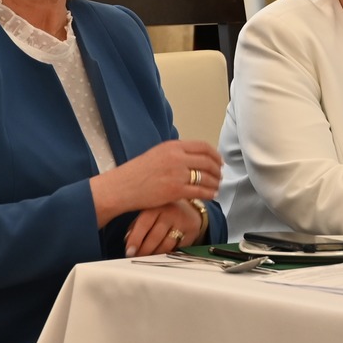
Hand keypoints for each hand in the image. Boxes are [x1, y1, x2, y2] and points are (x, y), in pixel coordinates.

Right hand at [91, 139, 222, 225]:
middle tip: (220, 176)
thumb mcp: (157, 154)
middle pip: (208, 162)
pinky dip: (209, 194)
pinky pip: (200, 191)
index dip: (215, 154)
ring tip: (217, 187)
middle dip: (217, 170)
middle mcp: (177, 158)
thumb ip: (176, 153)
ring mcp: (177, 174)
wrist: (122, 187)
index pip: (203, 146)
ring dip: (215, 183)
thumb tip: (195, 157)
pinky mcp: (176, 190)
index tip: (219, 161)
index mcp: (173, 146)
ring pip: (207, 177)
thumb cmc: (137, 172)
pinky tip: (211, 196)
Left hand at [124, 199, 207, 256]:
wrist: (190, 207)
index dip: (135, 239)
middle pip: (155, 237)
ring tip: (148, 258)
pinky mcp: (192, 231)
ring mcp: (183, 222)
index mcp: (157, 206)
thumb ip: (137, 224)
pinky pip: (178, 249)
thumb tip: (128, 241)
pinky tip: (162, 256)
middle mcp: (171, 212)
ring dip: (155, 255)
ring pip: (167, 245)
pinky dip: (168, 254)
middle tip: (137, 257)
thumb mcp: (150, 211)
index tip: (129, 251)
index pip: (144, 224)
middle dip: (144, 250)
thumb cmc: (164, 211)